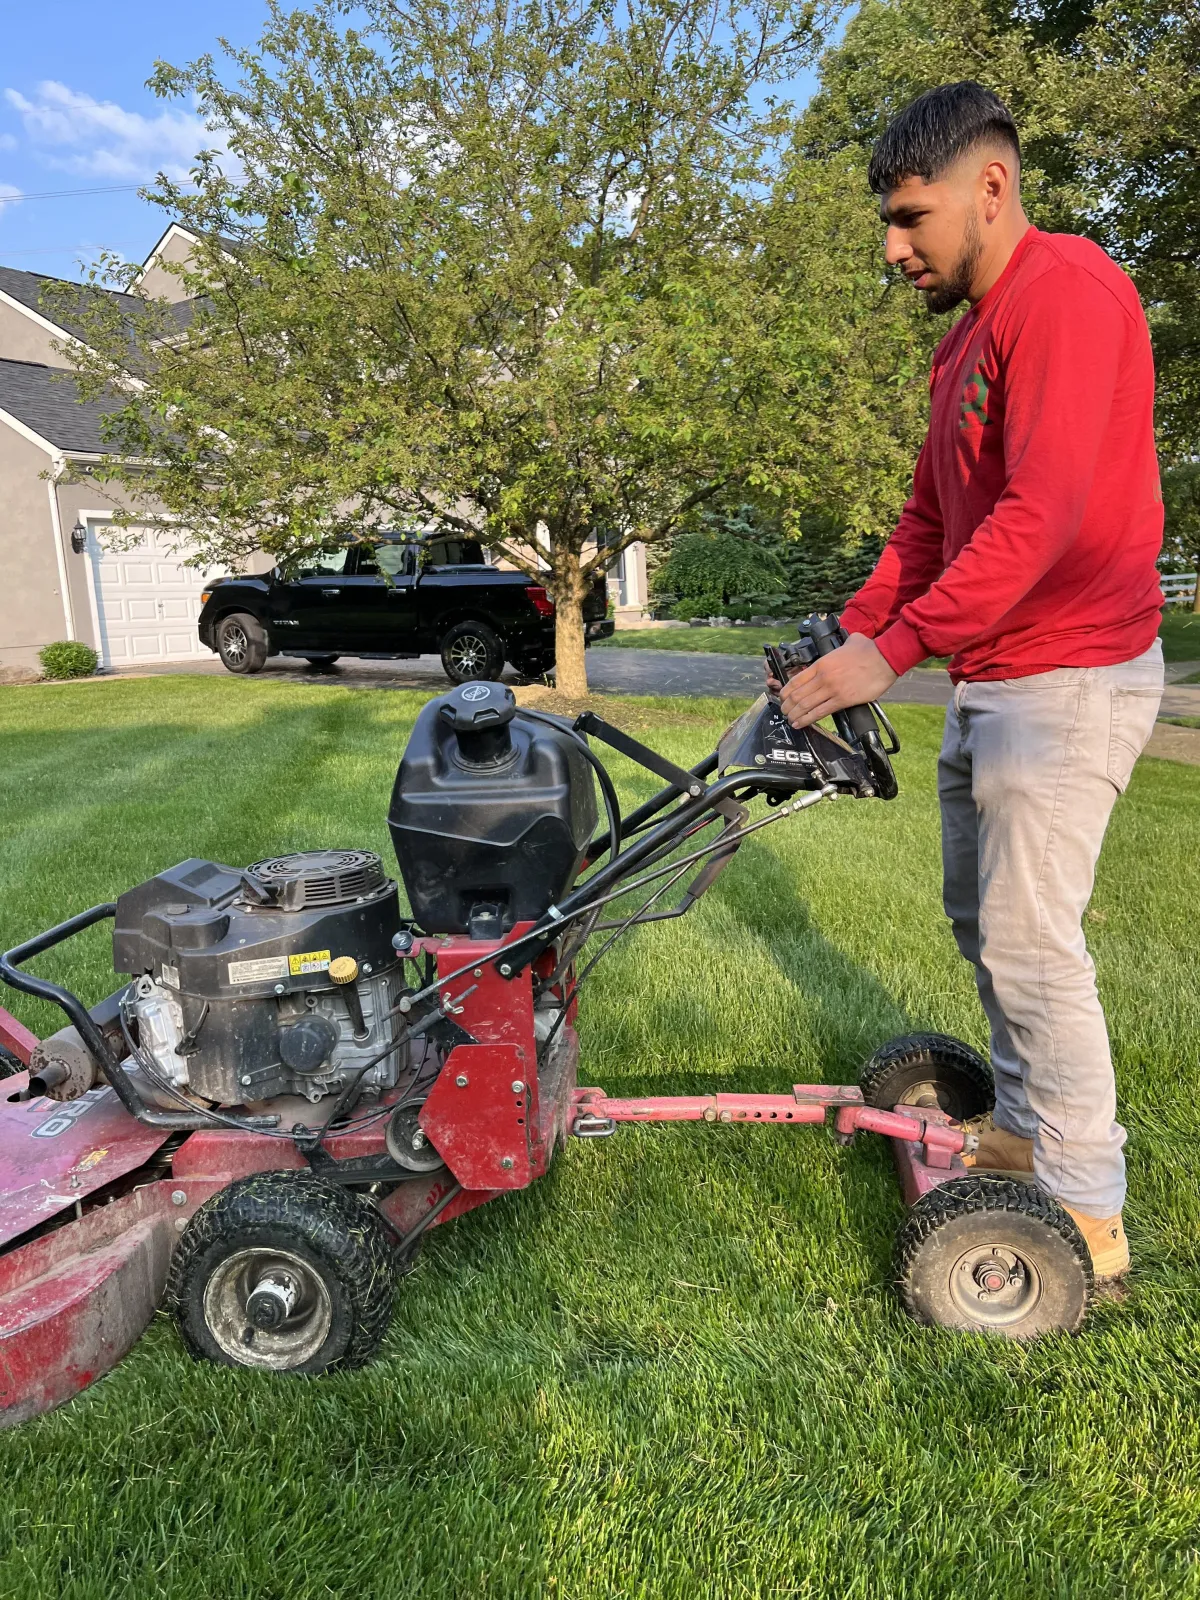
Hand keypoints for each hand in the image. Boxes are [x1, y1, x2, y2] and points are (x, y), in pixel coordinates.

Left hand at [777, 634, 896, 727]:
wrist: (885, 658)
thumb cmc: (869, 650)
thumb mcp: (848, 642)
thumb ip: (839, 646)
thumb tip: (845, 644)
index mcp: (821, 664)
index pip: (795, 680)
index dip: (785, 692)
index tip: (782, 698)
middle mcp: (823, 677)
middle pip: (797, 695)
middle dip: (787, 706)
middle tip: (784, 711)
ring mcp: (832, 689)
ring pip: (805, 705)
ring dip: (795, 715)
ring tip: (790, 720)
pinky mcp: (843, 700)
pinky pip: (820, 712)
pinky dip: (807, 719)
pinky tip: (800, 723)